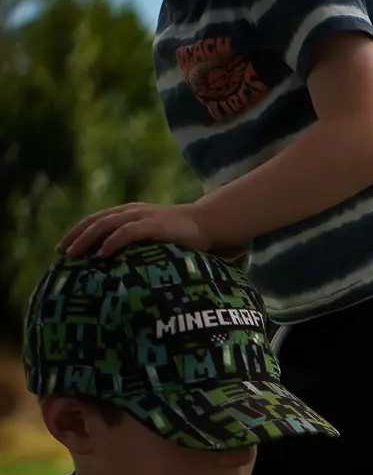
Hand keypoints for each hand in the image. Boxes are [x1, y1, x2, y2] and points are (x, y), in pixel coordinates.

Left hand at [60, 203, 214, 257]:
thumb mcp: (155, 236)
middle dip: (76, 236)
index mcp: (129, 213)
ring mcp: (142, 217)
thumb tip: (121, 263)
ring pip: (105, 225)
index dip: (78, 232)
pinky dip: (112, 242)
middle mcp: (131, 211)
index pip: (96, 219)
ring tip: (74, 254)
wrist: (208, 223)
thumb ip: (138, 243)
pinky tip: (101, 254)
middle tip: (61, 253)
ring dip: (87, 239)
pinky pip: (127, 233)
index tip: (63, 248)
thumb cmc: (183, 235)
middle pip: (95, 221)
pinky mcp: (153, 225)